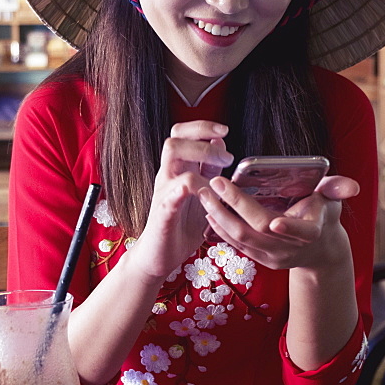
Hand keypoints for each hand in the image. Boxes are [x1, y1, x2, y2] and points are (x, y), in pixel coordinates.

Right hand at [126, 121, 233, 283]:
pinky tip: (203, 191)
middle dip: (202, 136)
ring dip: (200, 154)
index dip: (204, 127)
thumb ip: (210, 172)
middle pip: (176, 136)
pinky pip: (171, 191)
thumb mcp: (203, 195)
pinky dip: (188, 186)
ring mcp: (164, 191)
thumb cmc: (180, 227)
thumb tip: (220, 144)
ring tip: (220, 169)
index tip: (225, 131)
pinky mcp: (162, 211)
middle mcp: (168, 175)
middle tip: (226, 155)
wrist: (158, 257)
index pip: (184, 134)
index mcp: (178, 170)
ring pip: (172, 153)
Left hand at [198, 174, 359, 270]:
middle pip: (258, 231)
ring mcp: (273, 257)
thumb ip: (337, 189)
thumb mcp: (332, 199)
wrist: (319, 249)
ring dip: (219, 217)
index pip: (301, 232)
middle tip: (215, 184)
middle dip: (234, 207)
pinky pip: (236, 245)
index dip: (290, 228)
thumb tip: (351, 186)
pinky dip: (220, 228)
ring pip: (241, 239)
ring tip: (204, 195)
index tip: (275, 221)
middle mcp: (290, 248)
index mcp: (312, 233)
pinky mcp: (260, 260)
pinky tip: (208, 211)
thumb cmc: (322, 214)